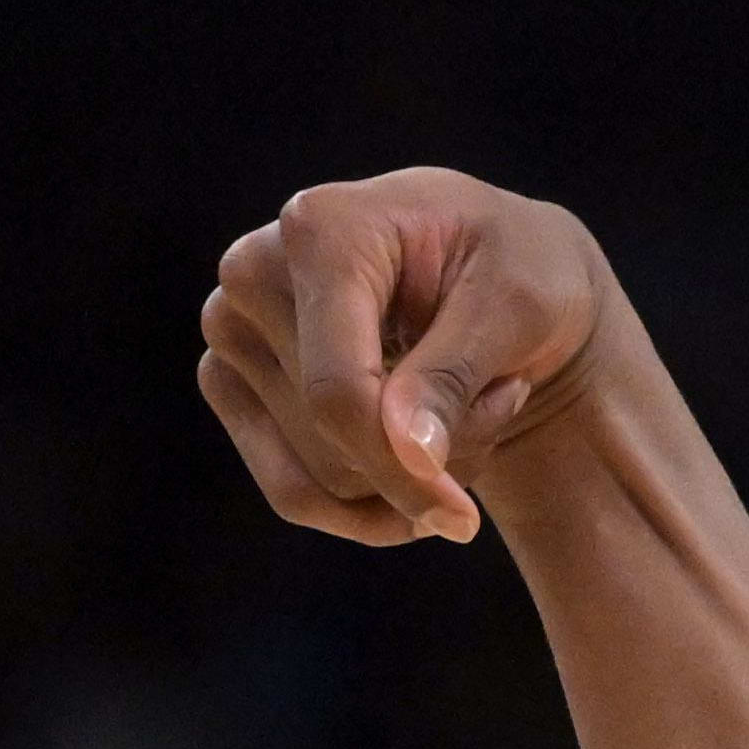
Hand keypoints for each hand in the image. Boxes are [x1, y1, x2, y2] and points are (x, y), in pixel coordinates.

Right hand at [196, 169, 616, 545]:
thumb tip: (408, 453)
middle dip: (432, 453)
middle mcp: (254, 271)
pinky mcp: (228, 379)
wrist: (492, 268)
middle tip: (499, 395)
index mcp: (321, 229)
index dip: (401, 470)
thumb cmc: (514, 268)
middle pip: (335, 440)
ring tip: (461, 398)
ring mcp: (231, 327)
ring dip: (411, 472)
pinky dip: (369, 499)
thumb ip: (455, 373)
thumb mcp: (519, 305)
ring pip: (321, 477)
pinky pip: (292, 490)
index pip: (339, 390)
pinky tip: (420, 450)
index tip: (462, 520)